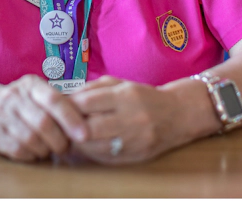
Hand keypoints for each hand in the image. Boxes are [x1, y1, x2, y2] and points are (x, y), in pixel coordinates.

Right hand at [0, 74, 89, 161]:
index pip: (55, 100)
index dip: (72, 119)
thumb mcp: (35, 93)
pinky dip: (31, 155)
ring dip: (46, 149)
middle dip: (60, 140)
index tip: (85, 134)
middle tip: (66, 147)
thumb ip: (57, 102)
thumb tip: (87, 121)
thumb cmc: (19, 102)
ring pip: (32, 139)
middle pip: (44, 123)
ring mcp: (2, 116)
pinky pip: (18, 150)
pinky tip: (34, 152)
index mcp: (31, 85)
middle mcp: (15, 98)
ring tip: (50, 149)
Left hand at [67, 76, 182, 163]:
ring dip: (77, 142)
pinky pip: (103, 157)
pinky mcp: (133, 156)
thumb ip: (93, 89)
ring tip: (73, 134)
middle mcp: (131, 118)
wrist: (178, 115)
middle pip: (87, 128)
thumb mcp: (122, 84)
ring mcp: (133, 140)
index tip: (62, 106)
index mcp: (126, 96)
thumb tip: (65, 99)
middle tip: (63, 124)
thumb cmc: (145, 97)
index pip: (86, 103)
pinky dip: (90, 151)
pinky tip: (88, 144)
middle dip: (70, 127)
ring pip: (93, 147)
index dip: (69, 106)